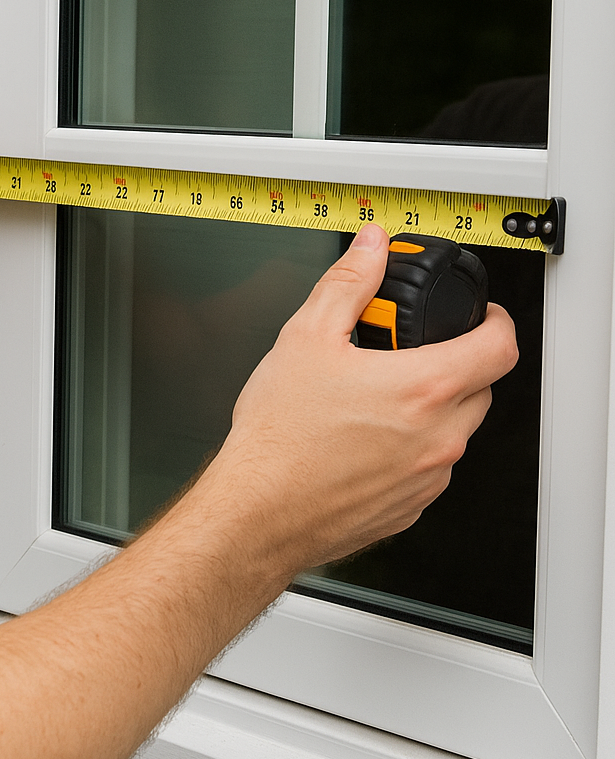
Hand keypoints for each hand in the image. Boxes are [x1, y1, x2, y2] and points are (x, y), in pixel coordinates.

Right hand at [203, 223, 518, 595]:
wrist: (257, 510)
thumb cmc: (279, 436)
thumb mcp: (306, 337)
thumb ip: (349, 284)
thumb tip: (371, 248)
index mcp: (423, 388)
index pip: (500, 346)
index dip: (497, 321)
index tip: (481, 316)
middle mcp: (438, 437)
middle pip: (480, 388)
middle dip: (456, 365)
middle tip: (409, 356)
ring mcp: (427, 478)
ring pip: (454, 432)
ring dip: (432, 411)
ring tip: (373, 402)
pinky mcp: (409, 509)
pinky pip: (427, 469)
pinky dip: (409, 450)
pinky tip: (360, 443)